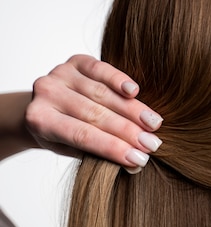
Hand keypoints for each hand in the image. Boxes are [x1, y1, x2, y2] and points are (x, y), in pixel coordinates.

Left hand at [25, 54, 162, 171]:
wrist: (46, 106)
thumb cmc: (63, 134)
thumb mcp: (75, 151)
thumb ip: (101, 155)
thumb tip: (136, 165)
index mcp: (40, 121)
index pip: (82, 136)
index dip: (112, 148)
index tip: (139, 159)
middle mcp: (45, 94)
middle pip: (94, 114)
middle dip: (127, 131)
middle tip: (153, 144)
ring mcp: (59, 74)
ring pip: (102, 94)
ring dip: (132, 110)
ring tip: (154, 124)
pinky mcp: (75, 61)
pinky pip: (100, 69)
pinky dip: (119, 80)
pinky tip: (135, 92)